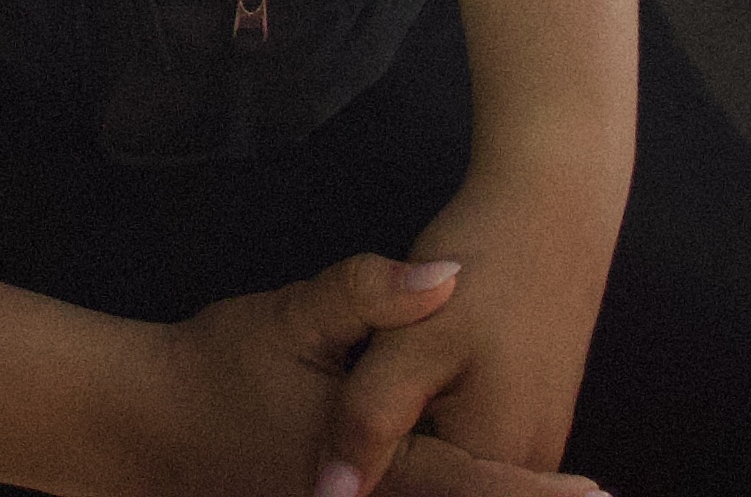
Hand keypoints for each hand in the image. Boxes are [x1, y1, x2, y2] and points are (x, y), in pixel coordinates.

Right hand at [135, 254, 598, 496]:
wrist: (150, 425)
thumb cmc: (221, 365)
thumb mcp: (291, 315)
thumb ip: (367, 295)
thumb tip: (442, 275)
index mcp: (381, 468)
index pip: (479, 486)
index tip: (600, 496)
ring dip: (490, 495)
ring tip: (562, 494)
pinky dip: (447, 494)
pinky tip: (479, 483)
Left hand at [326, 175, 619, 486]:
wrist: (553, 207)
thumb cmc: (482, 270)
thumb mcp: (409, 344)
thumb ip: (367, 423)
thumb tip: (330, 496)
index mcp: (495, 459)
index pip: (421, 492)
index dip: (367, 479)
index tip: (328, 466)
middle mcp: (528, 463)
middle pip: (441, 480)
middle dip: (394, 460)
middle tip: (375, 388)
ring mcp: (536, 439)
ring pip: (456, 464)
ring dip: (411, 444)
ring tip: (377, 402)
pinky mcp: (531, 412)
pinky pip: (475, 441)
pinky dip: (436, 427)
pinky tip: (410, 394)